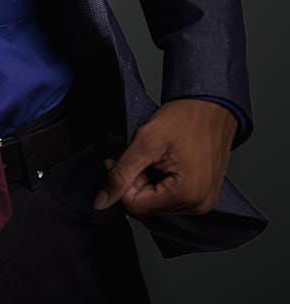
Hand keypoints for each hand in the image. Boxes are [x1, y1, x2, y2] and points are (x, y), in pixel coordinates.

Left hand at [92, 98, 237, 216]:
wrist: (211, 105)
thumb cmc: (186, 118)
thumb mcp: (146, 142)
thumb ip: (121, 173)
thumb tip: (101, 201)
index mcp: (187, 196)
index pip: (136, 206)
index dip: (122, 182)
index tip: (119, 160)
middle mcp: (198, 206)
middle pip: (148, 206)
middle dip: (136, 181)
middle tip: (139, 154)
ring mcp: (203, 201)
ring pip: (158, 202)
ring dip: (149, 180)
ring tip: (155, 156)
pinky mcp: (203, 194)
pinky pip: (172, 197)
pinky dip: (162, 181)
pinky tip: (164, 162)